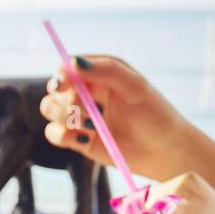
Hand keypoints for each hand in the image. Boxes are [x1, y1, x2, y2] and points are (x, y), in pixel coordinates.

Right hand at [39, 54, 203, 180]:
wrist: (164, 151)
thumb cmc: (155, 114)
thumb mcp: (135, 87)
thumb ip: (106, 70)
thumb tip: (73, 62)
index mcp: (98, 74)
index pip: (67, 68)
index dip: (60, 76)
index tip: (62, 85)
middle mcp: (86, 93)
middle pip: (54, 90)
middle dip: (65, 100)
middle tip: (86, 110)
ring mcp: (80, 116)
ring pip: (50, 110)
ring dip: (65, 117)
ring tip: (94, 125)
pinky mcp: (78, 139)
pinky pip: (54, 134)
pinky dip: (62, 136)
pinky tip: (85, 139)